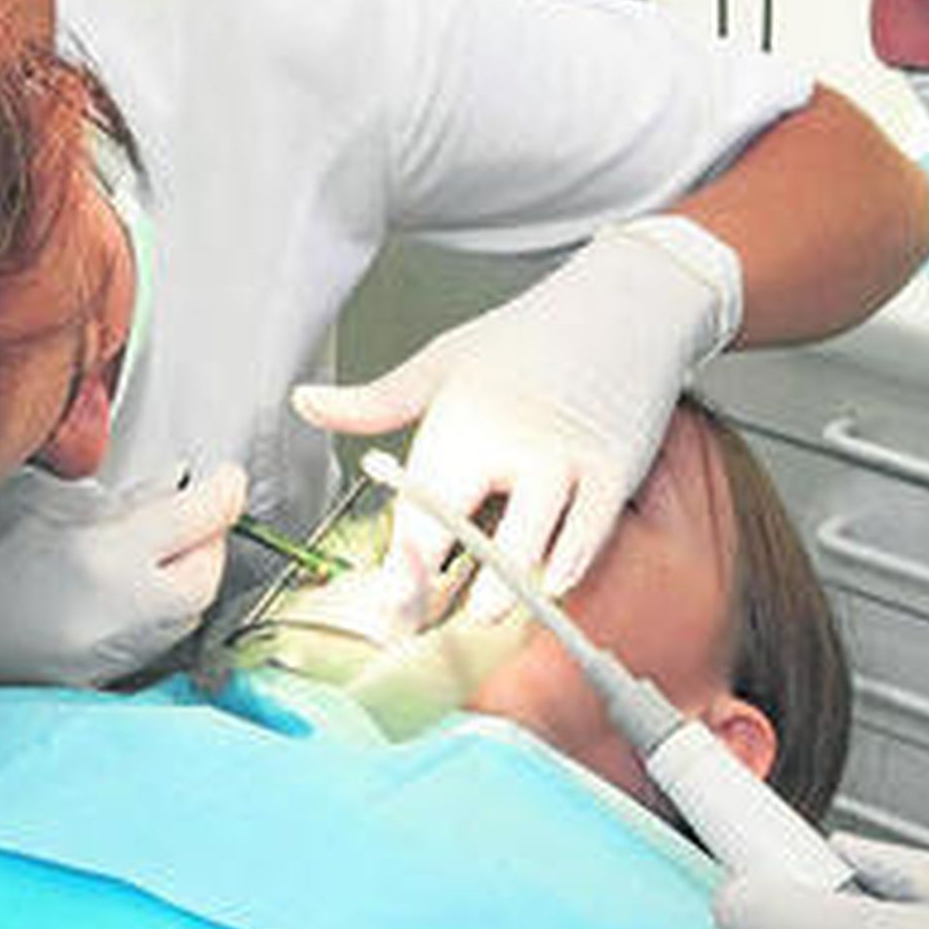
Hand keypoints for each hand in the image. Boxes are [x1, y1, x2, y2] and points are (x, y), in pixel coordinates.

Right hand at [0, 463, 247, 713]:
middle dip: (210, 541)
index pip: (196, 521)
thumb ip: (115, 501)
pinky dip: (158, 610)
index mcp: (100, 559)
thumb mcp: (38, 504)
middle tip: (200, 511)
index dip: (222, 493)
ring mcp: (103, 658)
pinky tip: (136, 584)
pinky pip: (150, 643)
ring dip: (189, 577)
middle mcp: (114, 616)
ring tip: (168, 544)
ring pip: (184, 616)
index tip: (227, 477)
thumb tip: (174, 488)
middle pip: (204, 577)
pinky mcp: (90, 684)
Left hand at [293, 217, 740, 618]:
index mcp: (461, 424)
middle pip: (470, 542)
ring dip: (505, 590)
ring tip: (481, 614)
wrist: (623, 300)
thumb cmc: (527, 335)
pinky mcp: (616, 469)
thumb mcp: (443, 359)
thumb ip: (376, 400)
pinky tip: (552, 583)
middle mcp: (512, 446)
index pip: (418, 516)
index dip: (399, 573)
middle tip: (418, 628)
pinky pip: (592, 531)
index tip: (385, 610)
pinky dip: (570, 562)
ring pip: (532, 545)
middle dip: (440, 595)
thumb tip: (304, 403)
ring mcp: (568, 461)